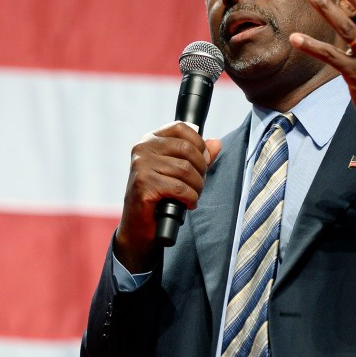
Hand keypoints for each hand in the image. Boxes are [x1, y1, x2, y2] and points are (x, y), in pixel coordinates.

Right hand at [114, 122, 221, 271]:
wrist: (139, 228)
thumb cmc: (160, 197)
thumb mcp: (179, 172)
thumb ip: (198, 156)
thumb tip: (216, 143)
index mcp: (149, 140)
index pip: (181, 127)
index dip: (199, 144)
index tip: (203, 162)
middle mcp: (142, 149)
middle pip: (187, 149)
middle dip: (201, 169)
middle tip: (199, 185)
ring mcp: (141, 166)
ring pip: (185, 170)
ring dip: (197, 187)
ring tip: (193, 196)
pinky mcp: (144, 185)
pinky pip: (180, 188)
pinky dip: (190, 198)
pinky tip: (187, 204)